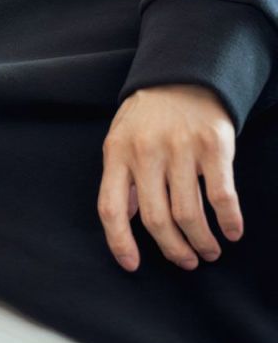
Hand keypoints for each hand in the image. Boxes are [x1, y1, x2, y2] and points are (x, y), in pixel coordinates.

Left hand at [98, 83, 242, 272]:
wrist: (181, 76)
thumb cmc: (147, 117)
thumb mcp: (121, 141)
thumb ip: (121, 179)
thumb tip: (125, 221)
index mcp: (116, 153)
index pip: (110, 208)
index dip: (119, 242)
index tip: (132, 266)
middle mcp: (146, 152)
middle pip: (156, 218)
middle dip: (172, 249)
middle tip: (187, 262)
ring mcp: (180, 148)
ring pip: (189, 213)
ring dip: (202, 242)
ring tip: (209, 251)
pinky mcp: (213, 146)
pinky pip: (221, 195)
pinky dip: (229, 221)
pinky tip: (232, 232)